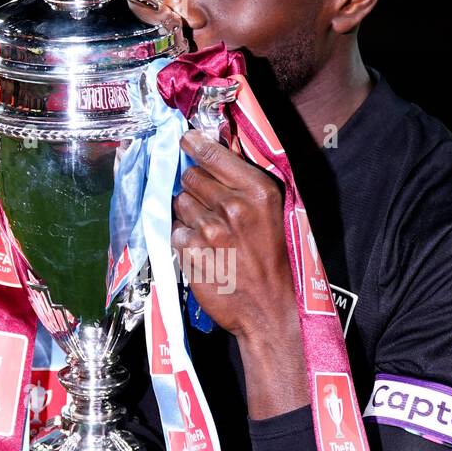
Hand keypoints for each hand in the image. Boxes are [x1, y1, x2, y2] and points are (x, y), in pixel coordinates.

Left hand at [172, 129, 307, 417]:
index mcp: (257, 191)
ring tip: (209, 231)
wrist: (271, 310)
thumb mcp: (275, 214)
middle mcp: (231, 206)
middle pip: (190, 176)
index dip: (195, 145)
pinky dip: (184, 240)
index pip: (211, 153)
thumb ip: (247, 185)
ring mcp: (209, 230)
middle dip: (195, 186)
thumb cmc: (277, 262)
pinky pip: (175, 233)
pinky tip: (203, 251)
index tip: (186, 140)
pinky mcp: (191, 252)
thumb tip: (219, 155)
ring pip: (179, 203)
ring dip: (188, 214)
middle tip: (210, 204)